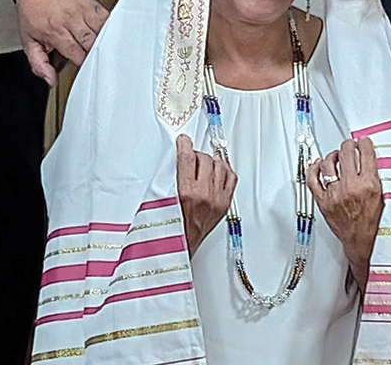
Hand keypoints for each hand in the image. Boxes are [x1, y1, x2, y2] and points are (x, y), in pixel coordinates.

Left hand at [15, 0, 107, 86]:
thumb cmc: (32, 11)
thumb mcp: (28, 41)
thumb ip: (38, 63)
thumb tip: (50, 80)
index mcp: (55, 32)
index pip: (77, 54)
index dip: (84, 65)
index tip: (86, 70)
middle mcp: (71, 21)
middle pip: (92, 44)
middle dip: (97, 56)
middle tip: (100, 64)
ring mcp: (83, 11)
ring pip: (103, 31)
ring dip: (106, 43)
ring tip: (108, 53)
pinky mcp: (92, 4)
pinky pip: (107, 18)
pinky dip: (111, 29)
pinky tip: (111, 37)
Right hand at [176, 135, 236, 254]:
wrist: (179, 249)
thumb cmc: (167, 229)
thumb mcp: (159, 201)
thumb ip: (167, 179)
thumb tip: (174, 159)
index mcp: (185, 193)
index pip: (188, 158)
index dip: (185, 145)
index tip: (183, 140)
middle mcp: (204, 195)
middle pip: (205, 160)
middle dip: (196, 154)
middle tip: (189, 156)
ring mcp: (217, 200)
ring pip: (220, 166)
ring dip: (210, 161)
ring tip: (203, 163)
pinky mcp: (224, 205)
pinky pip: (231, 179)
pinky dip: (224, 170)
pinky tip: (217, 170)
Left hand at [306, 138, 383, 288]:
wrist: (363, 243)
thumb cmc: (375, 223)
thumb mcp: (384, 197)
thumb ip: (376, 177)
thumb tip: (371, 159)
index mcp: (369, 186)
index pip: (366, 154)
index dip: (364, 143)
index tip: (363, 141)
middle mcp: (351, 188)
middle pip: (346, 154)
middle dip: (349, 145)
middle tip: (350, 145)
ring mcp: (335, 194)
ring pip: (328, 163)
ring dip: (333, 155)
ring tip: (337, 155)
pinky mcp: (323, 201)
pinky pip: (312, 180)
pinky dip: (314, 168)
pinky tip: (318, 164)